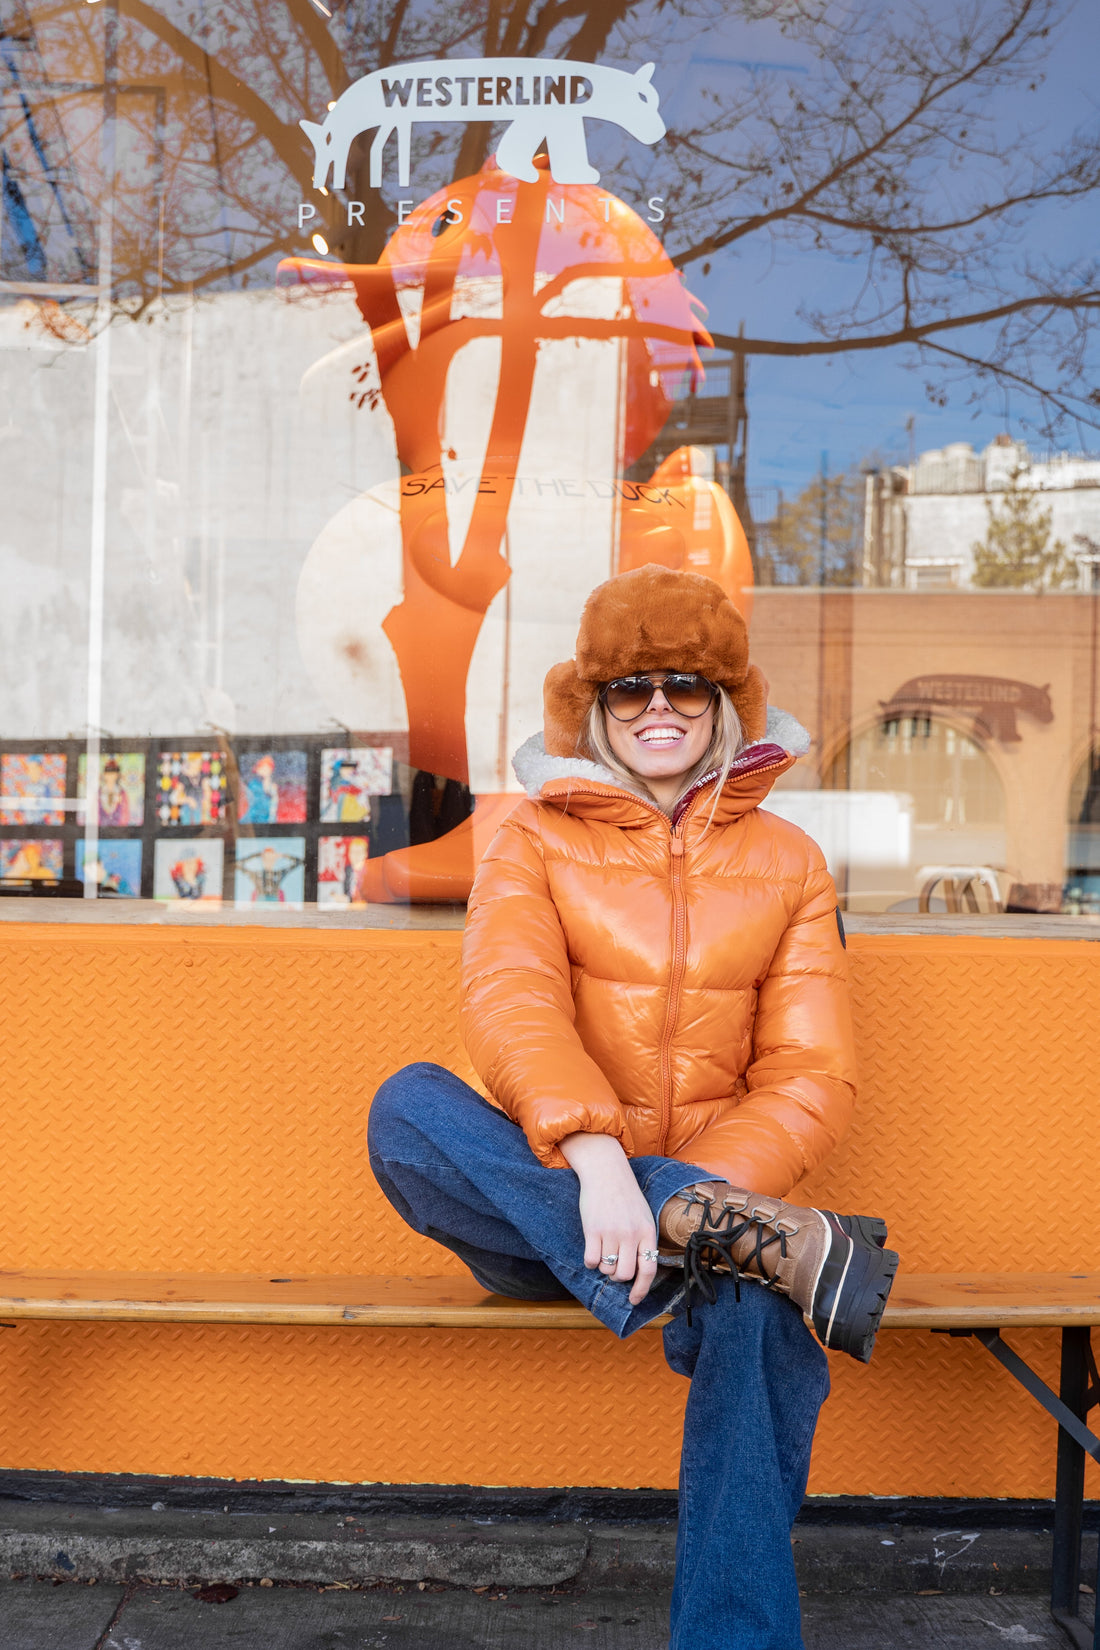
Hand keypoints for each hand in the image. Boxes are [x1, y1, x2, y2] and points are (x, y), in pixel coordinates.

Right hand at [558, 1132, 659, 1305]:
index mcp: (647, 1232)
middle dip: (617, 1276)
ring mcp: (612, 1233)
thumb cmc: (625, 1196)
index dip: (641, 1289)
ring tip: (602, 1249)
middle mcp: (631, 1235)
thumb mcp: (643, 1216)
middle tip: (613, 1265)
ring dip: (603, 1265)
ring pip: (607, 1269)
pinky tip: (592, 1248)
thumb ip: (643, 1241)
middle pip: (625, 1275)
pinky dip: (590, 1260)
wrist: (606, 1172)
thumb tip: (638, 1271)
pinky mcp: (593, 1230)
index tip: (634, 1300)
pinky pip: (590, 1260)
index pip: (649, 1270)